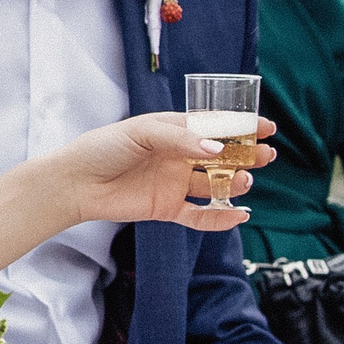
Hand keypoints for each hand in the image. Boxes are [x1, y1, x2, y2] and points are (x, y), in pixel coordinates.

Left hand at [59, 112, 275, 230]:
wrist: (77, 182)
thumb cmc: (104, 147)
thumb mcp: (143, 132)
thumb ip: (180, 139)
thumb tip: (217, 149)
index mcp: (175, 130)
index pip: (216, 126)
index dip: (242, 127)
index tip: (267, 127)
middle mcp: (179, 156)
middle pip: (222, 156)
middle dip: (246, 155)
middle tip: (266, 155)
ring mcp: (175, 182)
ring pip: (215, 184)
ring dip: (235, 183)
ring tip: (246, 181)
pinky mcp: (167, 208)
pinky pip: (200, 215)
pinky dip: (220, 217)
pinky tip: (239, 214)